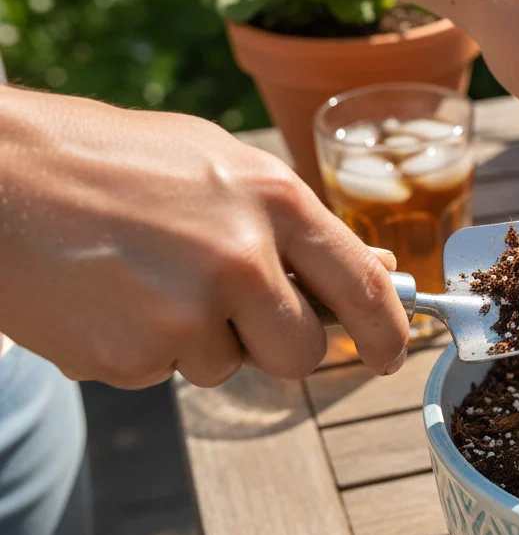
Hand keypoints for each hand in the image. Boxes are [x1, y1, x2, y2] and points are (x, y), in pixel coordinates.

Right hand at [0, 89, 410, 388]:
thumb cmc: (114, 161)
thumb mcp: (223, 166)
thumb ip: (300, 226)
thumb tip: (377, 273)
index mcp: (274, 201)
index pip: (362, 287)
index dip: (389, 331)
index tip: (394, 355)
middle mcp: (240, 260)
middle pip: (302, 352)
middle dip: (278, 343)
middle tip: (232, 308)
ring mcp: (183, 314)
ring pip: (225, 365)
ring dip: (198, 338)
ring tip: (144, 275)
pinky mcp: (129, 357)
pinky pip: (162, 373)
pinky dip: (141, 346)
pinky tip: (108, 295)